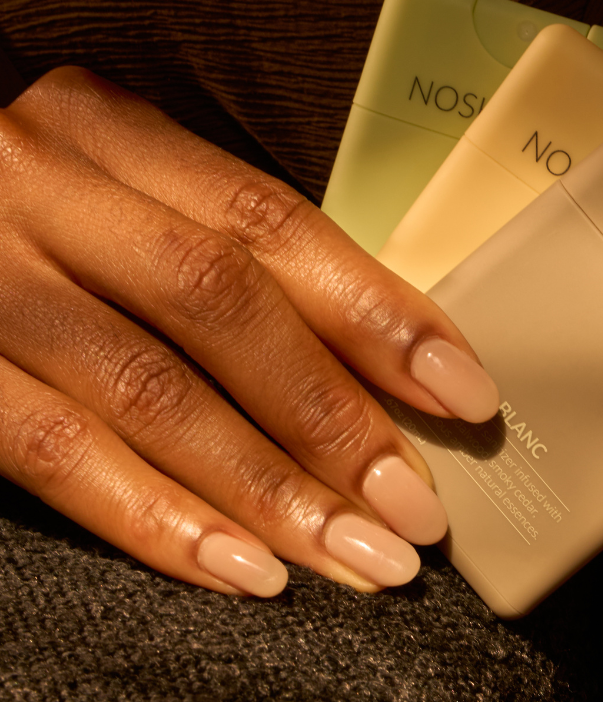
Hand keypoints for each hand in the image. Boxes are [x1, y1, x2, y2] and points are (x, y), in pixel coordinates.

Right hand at [0, 67, 498, 596]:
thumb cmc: (36, 210)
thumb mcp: (119, 190)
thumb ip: (220, 247)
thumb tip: (375, 355)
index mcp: (110, 132)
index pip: (273, 221)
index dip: (374, 309)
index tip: (461, 388)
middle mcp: (47, 192)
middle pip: (222, 307)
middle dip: (334, 416)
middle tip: (416, 507)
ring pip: (150, 391)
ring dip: (269, 488)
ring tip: (359, 557)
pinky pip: (55, 454)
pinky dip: (157, 519)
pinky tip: (244, 570)